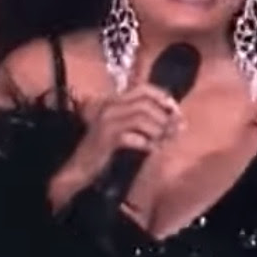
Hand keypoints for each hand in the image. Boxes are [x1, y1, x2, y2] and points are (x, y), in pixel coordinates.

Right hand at [48, 85, 181, 208]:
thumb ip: (144, 121)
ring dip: (159, 130)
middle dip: (165, 117)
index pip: (143, 88)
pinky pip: (134, 137)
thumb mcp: (123, 130)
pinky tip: (152, 150)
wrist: (79, 168)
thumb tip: (175, 120)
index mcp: (113, 101)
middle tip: (176, 130)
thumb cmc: (105, 150)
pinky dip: (148, 144)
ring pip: (141, 118)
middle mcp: (109, 107)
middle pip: (145, 103)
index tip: (176, 111)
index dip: (163, 97)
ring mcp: (106, 122)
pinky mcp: (106, 139)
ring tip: (165, 142)